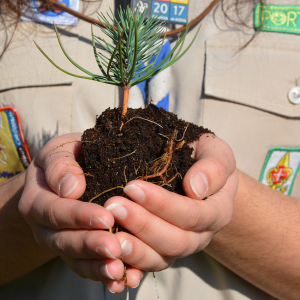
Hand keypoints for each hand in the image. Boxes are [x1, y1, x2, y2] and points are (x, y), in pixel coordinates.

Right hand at [18, 133, 142, 292]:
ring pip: (77, 261)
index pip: (55, 212)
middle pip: (65, 241)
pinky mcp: (78, 253)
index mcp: (38, 201)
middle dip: (90, 245)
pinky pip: (88, 268)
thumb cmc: (67, 159)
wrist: (66, 175)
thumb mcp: (58, 151)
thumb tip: (71, 188)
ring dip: (98, 266)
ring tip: (119, 270)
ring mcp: (62, 243)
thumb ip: (60, 165)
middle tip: (115, 247)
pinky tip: (123, 279)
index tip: (105, 218)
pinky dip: (104, 275)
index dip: (79, 216)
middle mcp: (46, 228)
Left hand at [104, 134, 238, 271]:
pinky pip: (148, 265)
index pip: (192, 214)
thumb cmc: (206, 160)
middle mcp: (201, 235)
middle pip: (175, 241)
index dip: (162, 204)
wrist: (202, 177)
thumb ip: (213, 168)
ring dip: (134, 249)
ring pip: (160, 258)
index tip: (132, 187)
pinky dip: (131, 265)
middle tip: (113, 207)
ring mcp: (182, 247)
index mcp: (217, 212)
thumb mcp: (217, 154)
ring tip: (110, 236)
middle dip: (142, 225)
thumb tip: (195, 188)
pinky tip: (112, 257)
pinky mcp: (164, 252)